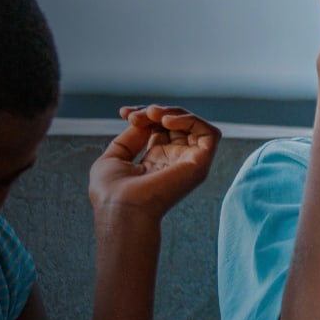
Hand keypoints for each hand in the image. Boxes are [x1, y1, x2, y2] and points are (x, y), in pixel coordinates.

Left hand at [88, 105, 219, 220]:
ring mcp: (189, 162)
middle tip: (135, 116)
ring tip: (152, 114)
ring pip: (194, 125)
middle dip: (155, 111)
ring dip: (173, 113)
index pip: (160, 129)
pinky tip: (166, 121)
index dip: (144, 115)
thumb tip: (146, 119)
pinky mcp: (200, 164)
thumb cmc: (111, 192)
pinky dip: (190, 120)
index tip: (124, 113)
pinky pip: (209, 133)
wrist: (120, 208)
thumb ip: (132, 137)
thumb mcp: (115, 157)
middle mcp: (175, 161)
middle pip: (176, 123)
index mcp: (156, 162)